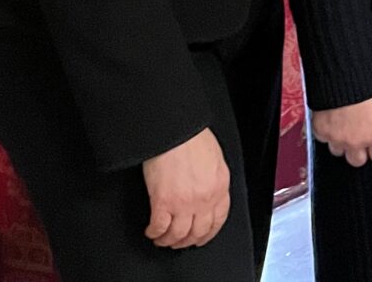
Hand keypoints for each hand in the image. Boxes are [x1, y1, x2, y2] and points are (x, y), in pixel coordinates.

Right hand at [141, 128, 230, 247]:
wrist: (175, 130)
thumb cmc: (192, 137)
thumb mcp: (214, 159)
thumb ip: (212, 179)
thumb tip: (206, 191)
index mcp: (220, 186)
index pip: (219, 219)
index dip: (208, 233)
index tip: (201, 237)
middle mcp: (205, 199)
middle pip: (198, 231)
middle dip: (188, 240)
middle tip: (179, 242)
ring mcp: (184, 203)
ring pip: (178, 235)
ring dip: (169, 240)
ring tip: (162, 239)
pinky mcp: (163, 202)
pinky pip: (159, 227)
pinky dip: (154, 233)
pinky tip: (151, 231)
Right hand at [311, 84, 371, 165]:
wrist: (342, 69)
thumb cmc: (368, 79)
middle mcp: (355, 141)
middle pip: (357, 160)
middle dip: (360, 149)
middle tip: (360, 133)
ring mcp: (336, 137)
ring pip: (338, 151)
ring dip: (342, 142)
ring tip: (345, 123)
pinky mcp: (320, 130)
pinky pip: (323, 140)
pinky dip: (327, 131)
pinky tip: (332, 117)